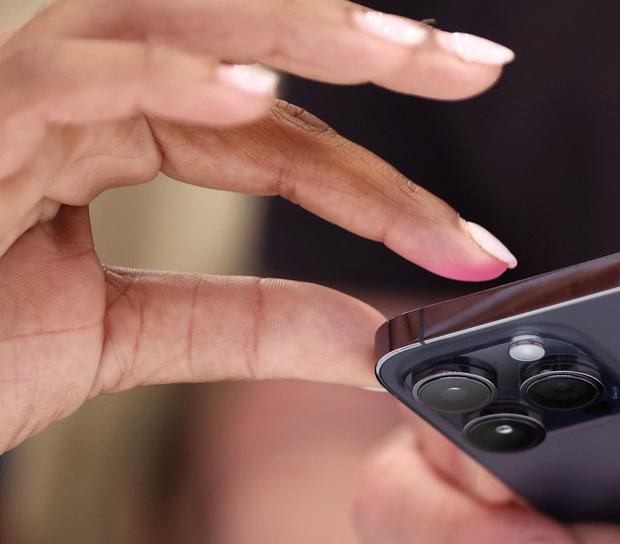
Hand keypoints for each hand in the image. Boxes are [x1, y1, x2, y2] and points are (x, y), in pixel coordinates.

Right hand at [0, 0, 516, 453]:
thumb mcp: (130, 340)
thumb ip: (249, 325)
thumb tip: (371, 340)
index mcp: (118, 136)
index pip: (275, 138)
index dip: (380, 188)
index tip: (470, 245)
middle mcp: (80, 94)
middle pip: (248, 50)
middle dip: (367, 53)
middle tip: (478, 66)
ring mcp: (20, 94)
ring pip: (177, 27)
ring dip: (297, 32)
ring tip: (409, 53)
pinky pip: (77, 78)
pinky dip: (168, 77)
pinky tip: (260, 93)